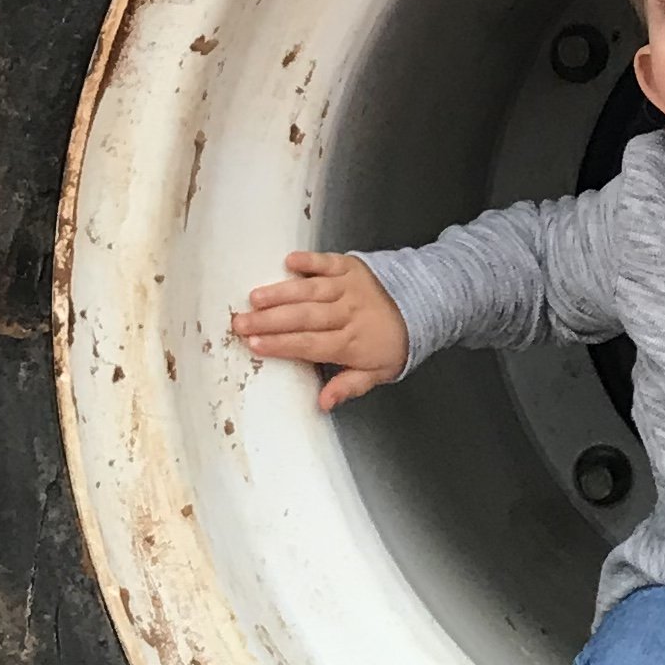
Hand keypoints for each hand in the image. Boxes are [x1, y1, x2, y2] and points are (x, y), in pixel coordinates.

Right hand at [230, 252, 408, 408]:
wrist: (425, 304)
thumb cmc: (393, 342)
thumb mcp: (378, 373)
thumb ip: (349, 386)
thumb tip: (323, 403)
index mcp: (351, 342)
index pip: (309, 344)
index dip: (280, 344)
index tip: (253, 344)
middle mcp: (348, 312)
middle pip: (303, 318)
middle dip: (269, 321)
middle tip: (240, 322)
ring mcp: (349, 287)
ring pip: (310, 291)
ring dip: (281, 293)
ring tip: (255, 298)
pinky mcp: (351, 266)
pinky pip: (328, 262)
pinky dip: (310, 260)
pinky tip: (289, 261)